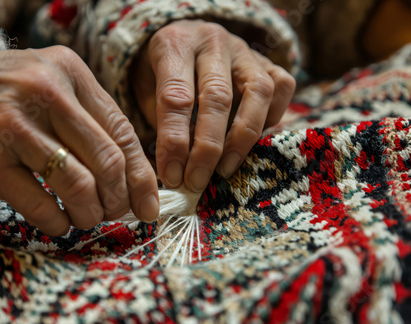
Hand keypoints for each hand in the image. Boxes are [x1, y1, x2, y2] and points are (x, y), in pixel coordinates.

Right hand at [0, 46, 158, 235]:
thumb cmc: (15, 94)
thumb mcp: (57, 86)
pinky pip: (40, 205)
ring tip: (88, 217)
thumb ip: (94, 119)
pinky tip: (60, 222)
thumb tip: (136, 178)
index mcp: (70, 73)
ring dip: (91, 213)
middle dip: (119, 198)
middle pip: (107, 161)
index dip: (142, 175)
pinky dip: (58, 222)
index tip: (150, 203)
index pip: (122, 132)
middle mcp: (45, 94)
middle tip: (117, 212)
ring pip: (78, 185)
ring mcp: (14, 127)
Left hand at [132, 20, 295, 191]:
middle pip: (218, 97)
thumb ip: (162, 123)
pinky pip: (282, 86)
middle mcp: (213, 42)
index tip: (172, 175)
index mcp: (175, 44)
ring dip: (242, 137)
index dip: (174, 142)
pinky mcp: (268, 60)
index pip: (176, 97)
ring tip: (225, 169)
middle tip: (196, 180)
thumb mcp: (147, 91)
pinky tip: (253, 140)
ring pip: (258, 91)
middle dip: (207, 148)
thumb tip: (179, 170)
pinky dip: (272, 117)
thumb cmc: (160, 73)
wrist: (183, 37)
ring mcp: (244, 49)